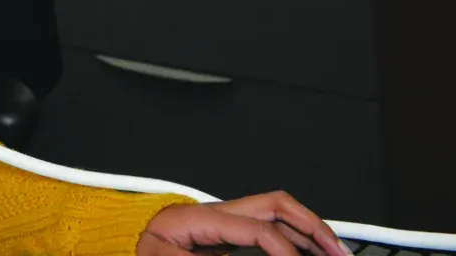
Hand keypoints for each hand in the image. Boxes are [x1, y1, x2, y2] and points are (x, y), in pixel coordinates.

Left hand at [139, 192, 349, 255]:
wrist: (117, 246)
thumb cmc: (136, 250)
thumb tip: (261, 252)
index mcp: (196, 219)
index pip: (257, 227)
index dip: (284, 249)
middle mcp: (211, 213)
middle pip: (274, 204)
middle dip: (311, 225)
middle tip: (338, 251)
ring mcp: (219, 221)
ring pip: (276, 214)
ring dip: (308, 231)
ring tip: (334, 252)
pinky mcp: (222, 234)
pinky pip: (265, 229)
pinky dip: (291, 239)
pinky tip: (307, 252)